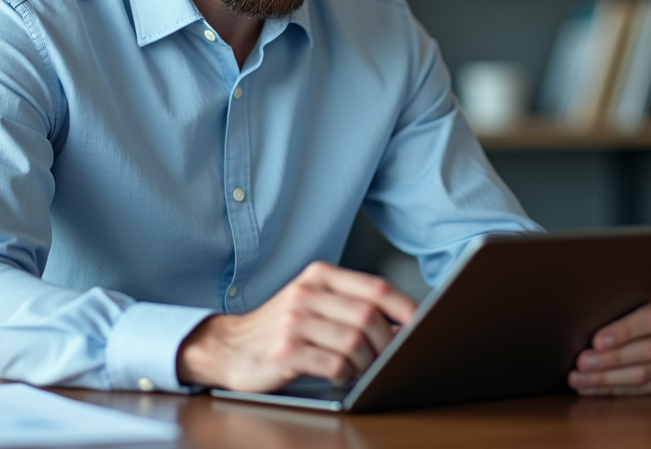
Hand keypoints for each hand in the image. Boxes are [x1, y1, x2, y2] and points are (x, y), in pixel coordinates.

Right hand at [176, 261, 417, 391]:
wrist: (227, 347)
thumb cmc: (280, 328)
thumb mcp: (313, 302)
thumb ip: (351, 305)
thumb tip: (401, 324)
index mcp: (319, 276)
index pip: (376, 287)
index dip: (405, 307)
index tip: (423, 324)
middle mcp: (307, 293)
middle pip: (369, 316)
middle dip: (386, 343)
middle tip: (387, 358)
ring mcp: (295, 321)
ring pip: (354, 342)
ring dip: (365, 362)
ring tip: (358, 368)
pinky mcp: (285, 350)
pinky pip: (334, 364)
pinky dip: (345, 374)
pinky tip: (338, 375)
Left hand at [568, 290, 650, 395]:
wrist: (638, 315)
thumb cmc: (623, 303)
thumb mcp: (622, 296)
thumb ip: (613, 305)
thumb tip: (585, 318)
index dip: (624, 331)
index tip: (597, 341)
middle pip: (648, 350)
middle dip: (610, 359)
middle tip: (582, 362)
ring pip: (643, 374)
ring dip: (606, 379)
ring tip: (579, 378)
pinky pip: (639, 390)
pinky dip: (611, 389)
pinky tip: (589, 387)